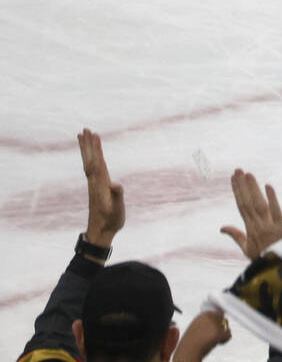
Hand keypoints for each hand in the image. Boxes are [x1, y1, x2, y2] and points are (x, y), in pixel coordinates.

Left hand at [77, 129, 124, 246]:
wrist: (100, 232)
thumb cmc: (111, 221)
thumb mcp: (117, 210)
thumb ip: (117, 197)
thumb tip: (115, 184)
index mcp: (100, 185)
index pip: (97, 163)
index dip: (96, 149)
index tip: (94, 135)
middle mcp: (94, 182)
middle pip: (90, 159)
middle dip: (88, 144)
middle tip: (85, 129)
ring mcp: (94, 184)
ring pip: (89, 162)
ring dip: (87, 149)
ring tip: (84, 136)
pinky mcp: (96, 187)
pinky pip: (92, 168)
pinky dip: (91, 158)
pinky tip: (92, 155)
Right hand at [172, 308, 231, 361]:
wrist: (187, 353)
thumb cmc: (192, 343)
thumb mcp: (198, 327)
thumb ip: (208, 323)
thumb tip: (222, 321)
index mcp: (204, 314)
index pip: (218, 315)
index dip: (217, 325)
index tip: (209, 333)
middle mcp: (209, 316)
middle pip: (224, 321)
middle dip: (221, 329)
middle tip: (211, 338)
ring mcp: (214, 324)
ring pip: (226, 328)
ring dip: (222, 335)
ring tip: (211, 341)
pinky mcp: (218, 332)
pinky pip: (229, 335)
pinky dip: (225, 341)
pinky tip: (217, 344)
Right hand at [220, 169, 281, 260]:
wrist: (279, 268)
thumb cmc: (263, 257)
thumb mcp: (246, 249)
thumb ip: (236, 235)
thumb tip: (222, 227)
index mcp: (249, 230)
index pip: (241, 206)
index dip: (237, 192)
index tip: (233, 179)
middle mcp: (258, 226)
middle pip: (248, 202)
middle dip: (242, 185)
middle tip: (238, 170)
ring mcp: (270, 225)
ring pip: (259, 204)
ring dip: (253, 188)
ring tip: (248, 174)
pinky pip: (276, 211)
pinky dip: (272, 198)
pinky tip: (268, 185)